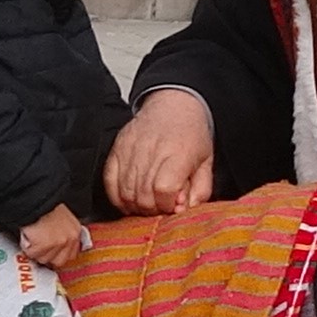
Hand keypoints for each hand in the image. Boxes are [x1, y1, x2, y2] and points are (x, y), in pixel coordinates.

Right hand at [18, 204, 87, 269]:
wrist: (34, 199)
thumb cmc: (45, 206)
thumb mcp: (62, 218)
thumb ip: (63, 233)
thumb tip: (58, 246)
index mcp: (75, 230)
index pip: (71, 255)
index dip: (58, 255)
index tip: (51, 252)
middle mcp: (69, 238)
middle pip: (59, 261)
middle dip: (47, 255)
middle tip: (39, 246)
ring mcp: (58, 242)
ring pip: (44, 259)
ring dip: (36, 251)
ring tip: (34, 237)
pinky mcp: (44, 245)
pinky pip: (33, 254)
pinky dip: (27, 247)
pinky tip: (29, 237)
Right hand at [104, 89, 212, 215]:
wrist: (172, 105)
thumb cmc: (190, 134)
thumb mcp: (206, 162)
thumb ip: (200, 190)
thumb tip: (182, 211)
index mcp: (178, 153)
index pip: (165, 189)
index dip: (168, 204)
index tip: (173, 205)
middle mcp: (152, 150)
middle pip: (143, 195)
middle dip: (153, 209)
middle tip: (161, 205)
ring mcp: (130, 149)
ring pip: (125, 192)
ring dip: (136, 206)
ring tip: (148, 202)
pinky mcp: (116, 149)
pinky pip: (109, 182)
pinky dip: (118, 197)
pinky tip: (130, 199)